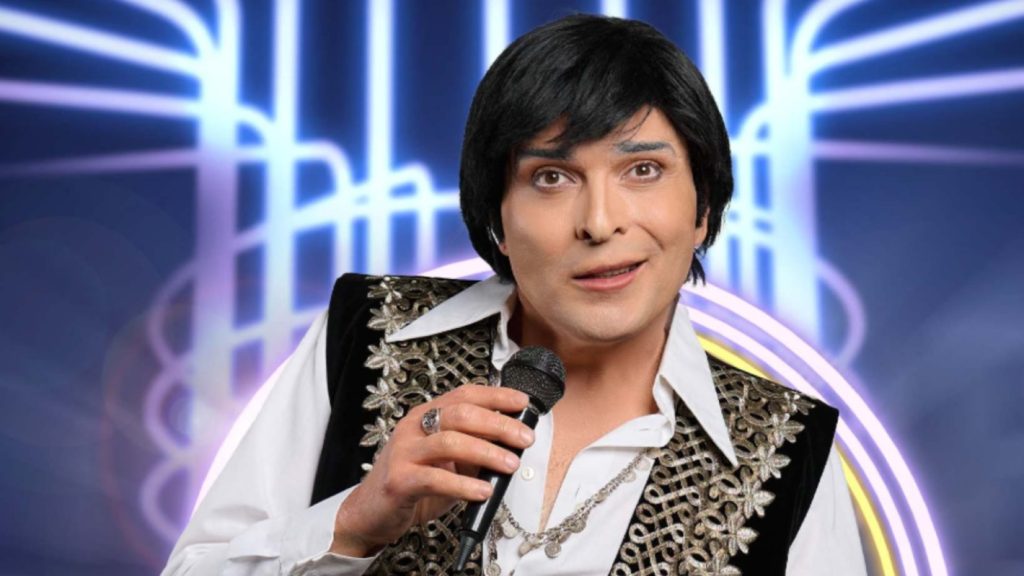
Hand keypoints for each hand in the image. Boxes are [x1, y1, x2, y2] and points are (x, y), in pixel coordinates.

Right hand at [330, 384, 534, 556]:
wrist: (371, 512)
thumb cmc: (413, 483)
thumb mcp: (448, 462)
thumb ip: (473, 452)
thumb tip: (512, 447)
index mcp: (426, 416)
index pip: (464, 395)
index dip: (496, 396)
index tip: (523, 403)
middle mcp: (413, 427)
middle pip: (461, 414)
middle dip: (499, 424)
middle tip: (525, 438)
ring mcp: (403, 452)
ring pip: (449, 442)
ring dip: (486, 452)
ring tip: (510, 465)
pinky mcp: (398, 480)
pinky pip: (435, 478)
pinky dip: (464, 485)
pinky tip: (483, 491)